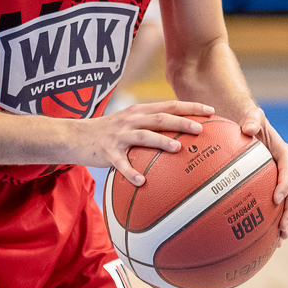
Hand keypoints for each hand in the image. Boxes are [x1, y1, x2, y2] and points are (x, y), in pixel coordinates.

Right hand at [75, 100, 214, 186]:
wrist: (77, 136)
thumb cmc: (110, 132)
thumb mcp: (130, 123)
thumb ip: (151, 126)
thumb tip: (182, 137)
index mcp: (139, 111)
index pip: (169, 105)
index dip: (190, 106)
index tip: (210, 110)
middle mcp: (131, 120)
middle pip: (160, 117)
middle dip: (181, 121)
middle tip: (200, 128)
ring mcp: (119, 135)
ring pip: (143, 136)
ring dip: (161, 141)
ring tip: (178, 149)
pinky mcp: (108, 152)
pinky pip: (122, 163)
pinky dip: (132, 172)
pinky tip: (142, 182)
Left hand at [239, 106, 287, 239]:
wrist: (252, 126)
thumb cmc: (251, 121)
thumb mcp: (252, 116)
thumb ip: (252, 119)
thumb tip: (248, 129)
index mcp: (284, 152)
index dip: (285, 183)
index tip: (276, 198)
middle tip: (283, 227)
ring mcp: (285, 178)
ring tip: (282, 237)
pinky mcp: (278, 186)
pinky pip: (282, 204)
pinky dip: (279, 219)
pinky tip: (273, 238)